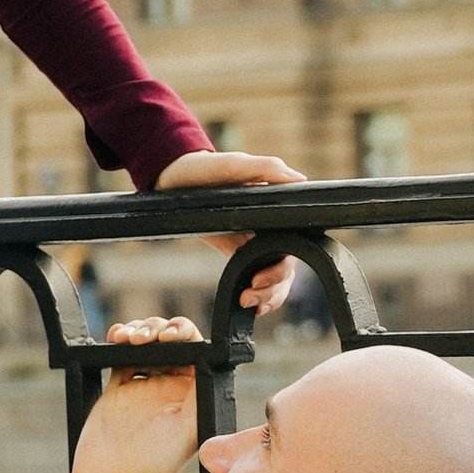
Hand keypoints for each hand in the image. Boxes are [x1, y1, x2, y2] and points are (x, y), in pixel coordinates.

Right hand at [65, 316, 207, 472]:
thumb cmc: (155, 466)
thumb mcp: (188, 428)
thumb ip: (199, 393)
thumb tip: (208, 358)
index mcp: (193, 394)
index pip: (195, 350)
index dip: (183, 335)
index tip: (169, 336)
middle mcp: (171, 389)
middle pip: (169, 342)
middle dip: (158, 330)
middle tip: (146, 337)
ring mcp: (143, 387)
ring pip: (144, 345)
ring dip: (138, 332)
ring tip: (127, 338)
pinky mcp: (118, 389)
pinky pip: (119, 356)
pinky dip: (118, 341)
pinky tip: (116, 338)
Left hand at [155, 146, 303, 308]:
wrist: (174, 180)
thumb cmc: (205, 169)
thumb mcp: (233, 165)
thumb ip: (265, 168)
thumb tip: (299, 179)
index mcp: (277, 209)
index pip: (296, 245)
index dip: (282, 267)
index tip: (260, 278)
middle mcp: (272, 227)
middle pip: (287, 267)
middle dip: (272, 287)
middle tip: (248, 294)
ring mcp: (259, 240)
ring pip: (278, 278)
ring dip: (269, 296)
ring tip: (246, 302)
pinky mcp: (243, 250)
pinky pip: (261, 278)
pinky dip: (262, 296)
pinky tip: (253, 307)